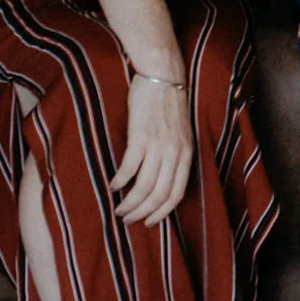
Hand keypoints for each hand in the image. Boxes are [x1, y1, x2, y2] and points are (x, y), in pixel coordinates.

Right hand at [112, 67, 193, 225]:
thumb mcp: (181, 134)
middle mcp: (175, 154)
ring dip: (129, 203)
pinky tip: (112, 186)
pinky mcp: (141, 137)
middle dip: (142, 213)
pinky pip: (129, 169)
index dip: (162, 213)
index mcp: (187, 154)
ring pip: (143, 187)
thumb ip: (174, 156)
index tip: (150, 222)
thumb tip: (160, 180)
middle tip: (128, 220)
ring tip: (119, 209)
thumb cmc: (169, 106)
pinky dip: (119, 182)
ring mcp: (158, 146)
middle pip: (159, 196)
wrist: (162, 78)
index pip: (176, 194)